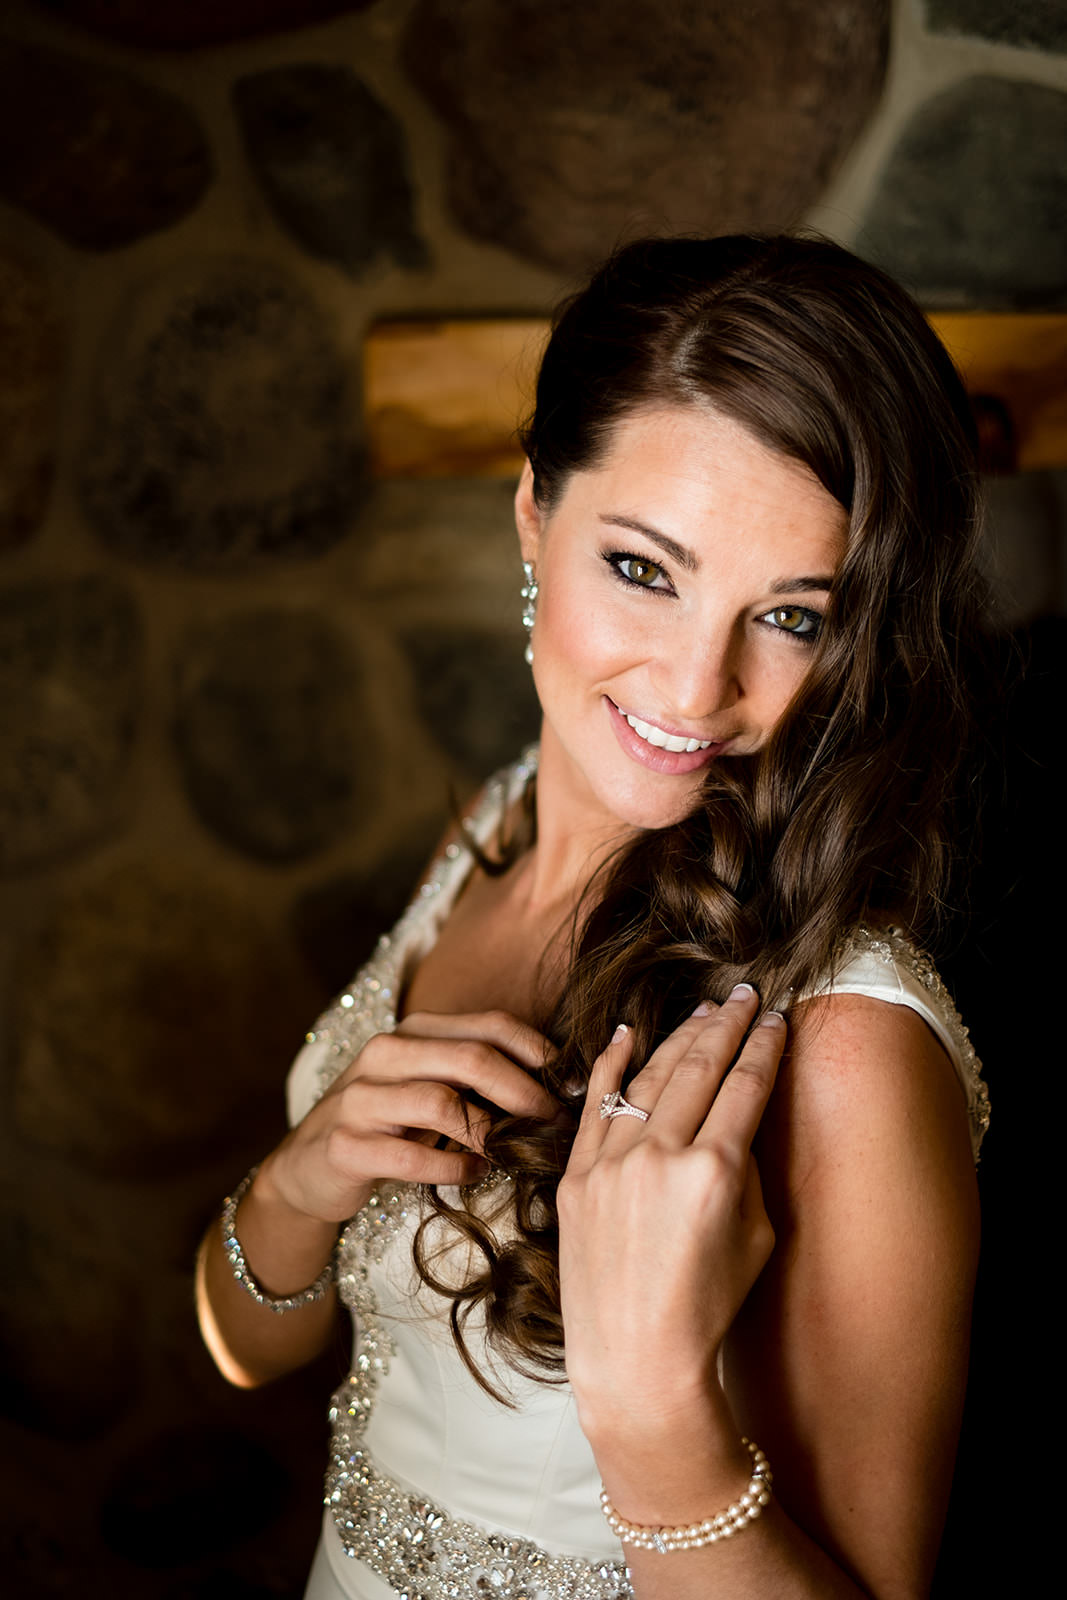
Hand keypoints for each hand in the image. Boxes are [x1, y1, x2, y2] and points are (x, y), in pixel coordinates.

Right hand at [259, 1010, 558, 1225]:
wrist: (307, 1170)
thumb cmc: (388, 1127)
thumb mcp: (430, 1088)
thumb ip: (477, 1077)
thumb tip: (559, 1083)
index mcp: (413, 1032)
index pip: (490, 1025)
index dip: (539, 1052)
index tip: (573, 1084)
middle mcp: (384, 1054)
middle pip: (473, 1058)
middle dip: (526, 1092)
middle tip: (555, 1123)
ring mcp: (359, 1098)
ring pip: (442, 1102)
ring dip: (489, 1133)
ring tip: (512, 1153)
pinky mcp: (345, 1145)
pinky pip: (412, 1155)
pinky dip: (452, 1166)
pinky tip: (471, 1174)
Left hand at [557, 986, 784, 1444]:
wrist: (636, 1360)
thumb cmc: (708, 1308)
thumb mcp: (755, 1236)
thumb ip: (747, 1167)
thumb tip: (735, 1117)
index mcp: (716, 1172)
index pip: (745, 1087)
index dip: (765, 1048)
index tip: (777, 1019)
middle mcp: (660, 1157)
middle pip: (700, 1068)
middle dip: (728, 1025)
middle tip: (746, 994)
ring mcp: (611, 1164)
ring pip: (649, 1078)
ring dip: (680, 1038)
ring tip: (704, 1010)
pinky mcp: (574, 1178)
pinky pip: (594, 1106)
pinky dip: (610, 1066)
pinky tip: (629, 1033)